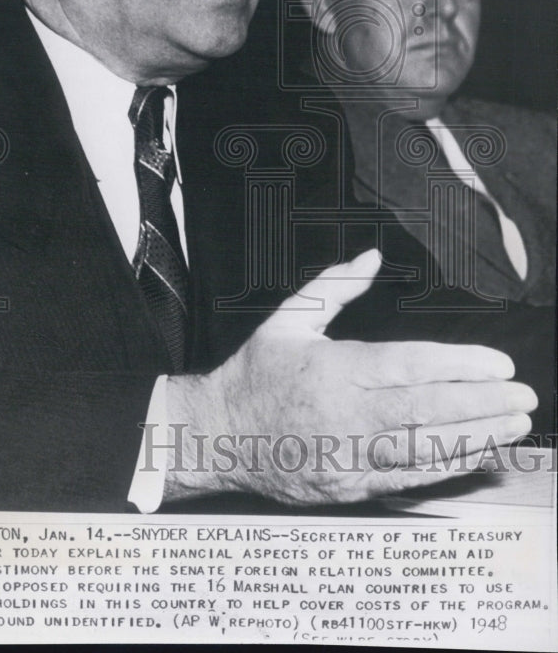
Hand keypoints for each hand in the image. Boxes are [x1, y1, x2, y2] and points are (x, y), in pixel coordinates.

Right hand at [164, 248, 536, 504]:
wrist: (217, 435)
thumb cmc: (256, 373)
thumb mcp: (289, 318)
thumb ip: (335, 286)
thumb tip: (371, 256)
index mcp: (332, 368)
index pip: (409, 366)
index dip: (460, 366)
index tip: (497, 365)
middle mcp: (344, 414)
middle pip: (427, 409)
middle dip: (483, 403)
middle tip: (523, 396)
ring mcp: (347, 454)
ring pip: (424, 448)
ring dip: (476, 436)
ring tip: (513, 424)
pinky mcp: (348, 485)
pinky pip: (407, 477)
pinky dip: (446, 466)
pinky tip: (474, 452)